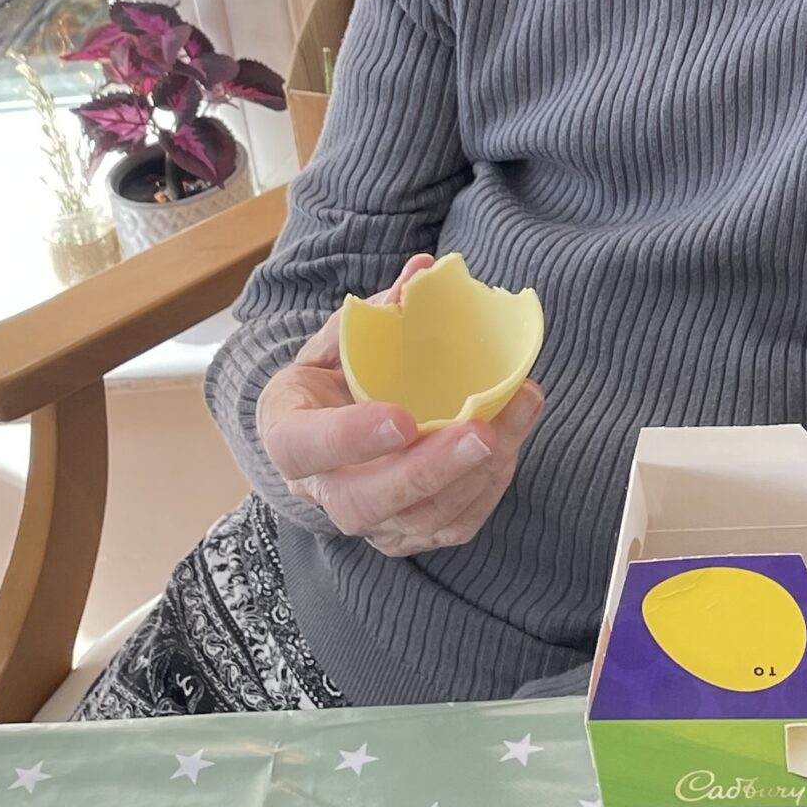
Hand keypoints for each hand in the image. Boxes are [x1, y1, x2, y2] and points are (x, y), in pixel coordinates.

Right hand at [255, 253, 544, 557]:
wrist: (328, 431)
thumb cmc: (333, 378)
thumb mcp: (337, 339)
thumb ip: (376, 312)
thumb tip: (424, 271)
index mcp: (289, 434)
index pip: (305, 447)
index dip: (352, 438)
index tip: (402, 417)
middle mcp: (322, 492)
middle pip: (366, 502)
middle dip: (430, 470)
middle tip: (481, 433)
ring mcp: (366, 522)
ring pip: (419, 519)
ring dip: (476, 473)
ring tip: (516, 416)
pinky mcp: (406, 534)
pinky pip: (451, 527)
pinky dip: (489, 486)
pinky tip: (512, 440)